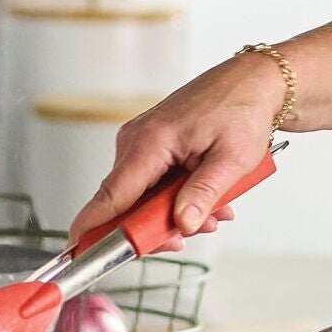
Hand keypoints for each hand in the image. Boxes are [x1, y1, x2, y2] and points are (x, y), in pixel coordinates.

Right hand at [69, 53, 285, 245]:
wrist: (252, 81)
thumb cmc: (242, 108)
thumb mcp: (232, 159)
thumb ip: (203, 194)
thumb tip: (182, 224)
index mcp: (151, 142)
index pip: (112, 194)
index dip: (93, 226)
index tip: (79, 250)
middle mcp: (137, 140)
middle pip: (126, 204)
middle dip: (159, 226)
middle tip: (196, 229)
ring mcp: (141, 142)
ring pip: (141, 197)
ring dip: (174, 212)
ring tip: (214, 210)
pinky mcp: (150, 146)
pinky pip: (152, 184)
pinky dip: (175, 197)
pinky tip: (205, 197)